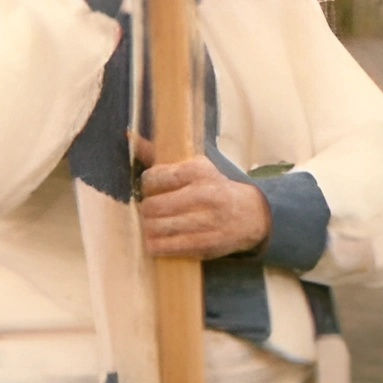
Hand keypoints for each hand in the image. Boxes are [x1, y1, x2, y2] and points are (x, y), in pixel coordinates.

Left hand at [135, 153, 268, 259]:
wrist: (252, 215)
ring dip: (149, 229)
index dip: (147, 186)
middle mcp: (203, 194)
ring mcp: (206, 220)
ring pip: (157, 227)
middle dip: (147, 211)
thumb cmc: (215, 188)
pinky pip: (167, 247)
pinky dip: (156, 246)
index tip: (152, 189)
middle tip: (151, 211)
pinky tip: (158, 241)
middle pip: (152, 206)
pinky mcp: (206, 243)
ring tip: (154, 226)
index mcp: (198, 170)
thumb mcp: (195, 167)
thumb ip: (160, 155)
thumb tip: (130, 135)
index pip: (154, 177)